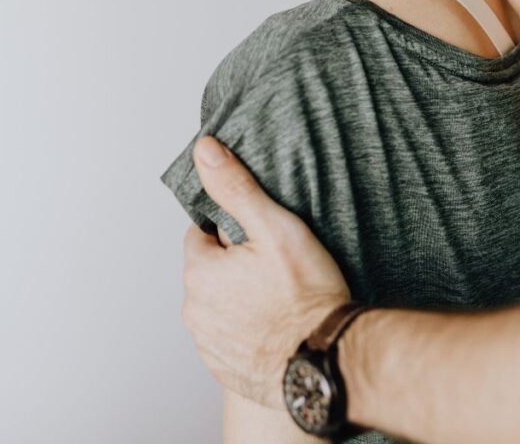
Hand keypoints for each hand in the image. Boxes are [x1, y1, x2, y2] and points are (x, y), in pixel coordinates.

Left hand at [181, 136, 350, 408]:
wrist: (326, 362)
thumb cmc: (306, 295)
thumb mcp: (276, 228)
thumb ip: (237, 188)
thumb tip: (205, 150)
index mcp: (199, 271)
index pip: (202, 235)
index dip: (234, 233)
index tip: (263, 240)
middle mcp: (194, 310)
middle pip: (210, 272)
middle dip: (235, 266)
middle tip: (278, 268)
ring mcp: (208, 344)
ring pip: (219, 306)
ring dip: (240, 299)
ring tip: (282, 298)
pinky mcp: (225, 369)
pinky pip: (230, 338)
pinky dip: (247, 331)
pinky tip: (278, 327)